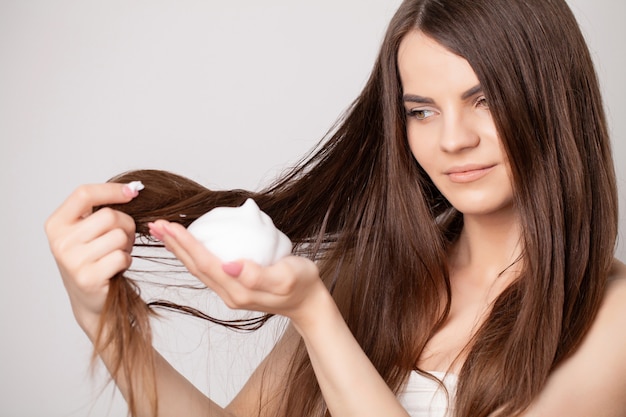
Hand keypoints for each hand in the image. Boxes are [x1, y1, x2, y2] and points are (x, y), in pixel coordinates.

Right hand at [45, 183, 138, 337]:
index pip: (84, 194)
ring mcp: (72, 261)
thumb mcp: (87, 230)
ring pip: (118, 236)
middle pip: (108, 215)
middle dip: (125, 224)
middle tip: (122, 238)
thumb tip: (133, 188)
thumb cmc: (93, 258)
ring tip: (116, 253)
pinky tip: (115, 268)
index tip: (132, 191)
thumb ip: (101, 208)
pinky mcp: (88, 278)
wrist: (89, 299)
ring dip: (126, 244)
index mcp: (56, 224)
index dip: (111, 190)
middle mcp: (60, 241)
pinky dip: (126, 260)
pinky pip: (121, 257)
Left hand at [148, 220, 325, 326]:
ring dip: (178, 249)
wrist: (309, 302)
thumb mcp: (287, 277)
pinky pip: (206, 269)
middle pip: (194, 266)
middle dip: (173, 245)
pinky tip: (187, 244)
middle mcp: (228, 294)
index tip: (170, 226)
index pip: (205, 264)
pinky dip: (192, 254)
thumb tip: (230, 264)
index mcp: (238, 291)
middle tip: (155, 224)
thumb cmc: (302, 284)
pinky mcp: (233, 286)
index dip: (186, 244)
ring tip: (163, 232)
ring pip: (197, 268)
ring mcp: (229, 291)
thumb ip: (258, 275)